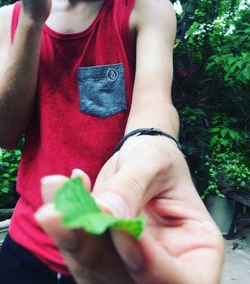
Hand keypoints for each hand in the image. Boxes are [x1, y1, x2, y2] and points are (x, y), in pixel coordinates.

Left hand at [35, 137, 223, 283]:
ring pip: (95, 271)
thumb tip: (105, 213)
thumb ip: (131, 188)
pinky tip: (59, 196)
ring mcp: (130, 263)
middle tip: (61, 216)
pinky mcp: (102, 252)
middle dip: (93, 252)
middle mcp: (163, 265)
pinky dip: (63, 227)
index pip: (182, 277)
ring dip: (70, 240)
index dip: (150, 265)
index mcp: (196, 249)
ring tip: (52, 208)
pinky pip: (79, 249)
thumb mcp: (152, 162)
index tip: (119, 228)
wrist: (141, 156)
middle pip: (129, 280)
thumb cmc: (159, 157)